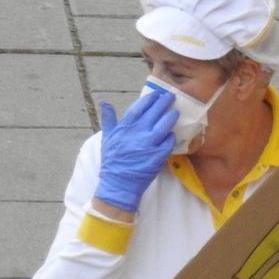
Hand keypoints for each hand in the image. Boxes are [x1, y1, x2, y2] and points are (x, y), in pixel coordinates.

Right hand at [93, 91, 177, 212]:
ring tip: (175, 112)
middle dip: (163, 103)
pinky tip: (173, 134)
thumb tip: (103, 102)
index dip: (149, 99)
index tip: (156, 94)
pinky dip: (171, 137)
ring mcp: (147, 145)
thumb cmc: (112, 162)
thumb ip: (108, 119)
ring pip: (163, 126)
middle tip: (170, 97)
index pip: (139, 107)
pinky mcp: (156, 157)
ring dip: (170, 117)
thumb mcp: (106, 138)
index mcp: (124, 128)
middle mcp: (136, 134)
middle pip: (154, 113)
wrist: (117, 185)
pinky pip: (168, 143)